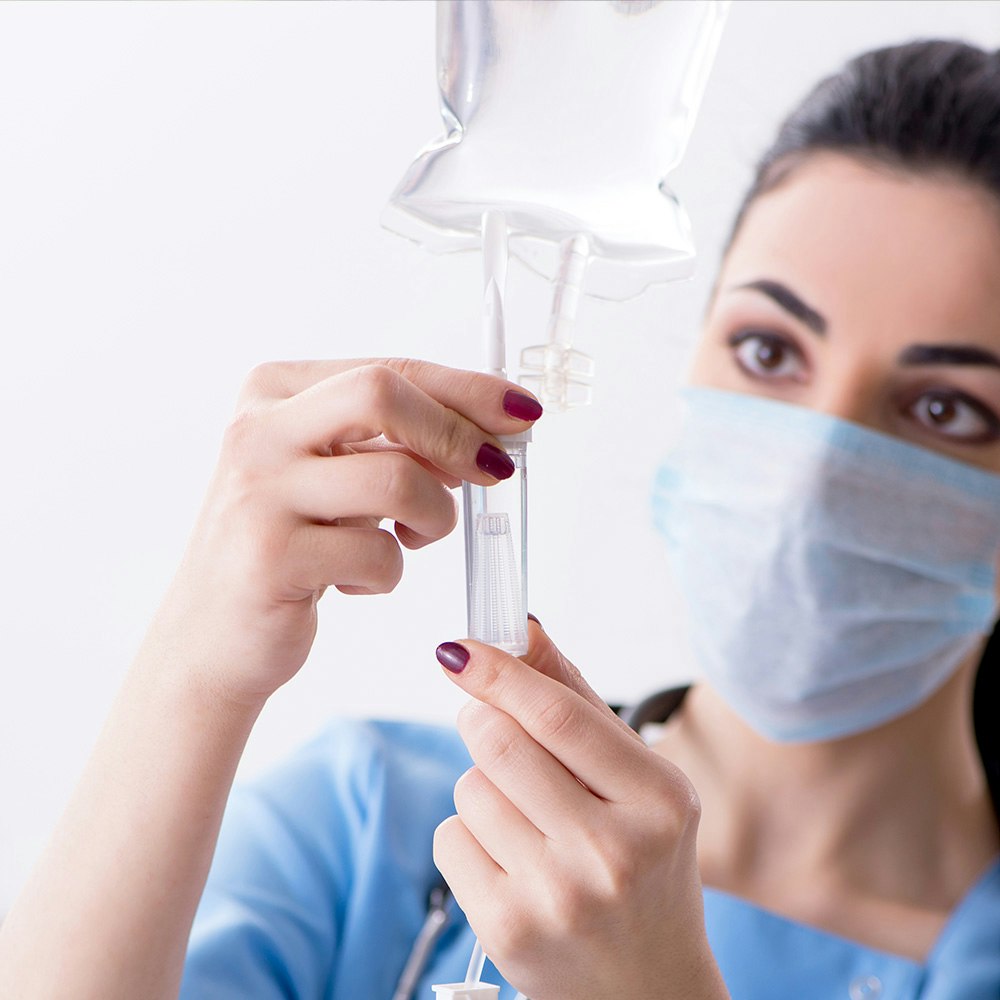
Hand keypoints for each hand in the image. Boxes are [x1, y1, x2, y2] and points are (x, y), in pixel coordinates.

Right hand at [149, 359, 541, 708]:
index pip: (389, 369)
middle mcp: (257, 430)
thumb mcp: (333, 476)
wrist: (212, 635)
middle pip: (383, 395)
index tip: (522, 412)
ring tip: (411, 541)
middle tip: (494, 473)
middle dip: (456, 435)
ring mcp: (258, 491)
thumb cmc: (289, 545)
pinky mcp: (271, 556)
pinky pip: (378, 555)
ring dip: (432, 519)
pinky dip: (388, 574)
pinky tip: (353, 581)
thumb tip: (492, 428)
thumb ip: (394, 442)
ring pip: (396, 480)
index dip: (466, 389)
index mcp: (274, 393)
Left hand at [433, 623, 727, 999]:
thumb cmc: (644, 868)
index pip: (558, 716)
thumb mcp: (641, 784)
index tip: (460, 648)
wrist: (647, 987)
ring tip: (525, 819)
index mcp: (660, 802)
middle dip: (483, 720)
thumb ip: (579, 702)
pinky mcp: (507, 930)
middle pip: (499, 742)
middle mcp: (612, 852)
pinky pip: (450, 838)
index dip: (500, 672)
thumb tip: (523, 628)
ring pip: (469, 788)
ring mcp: (557, 896)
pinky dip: (468, 835)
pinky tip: (510, 861)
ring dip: (483, 786)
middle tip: (493, 725)